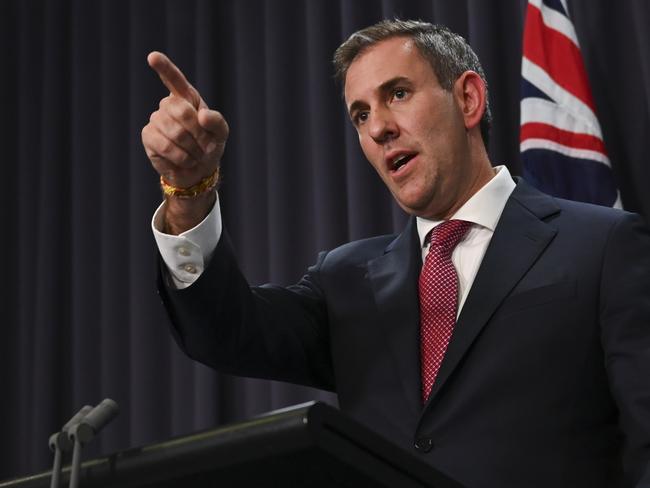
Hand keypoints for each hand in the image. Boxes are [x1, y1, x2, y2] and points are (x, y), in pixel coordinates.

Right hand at [142, 52, 228, 232]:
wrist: (198, 170)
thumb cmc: (209, 146)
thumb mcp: (221, 133)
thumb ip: (217, 121)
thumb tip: (202, 115)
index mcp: (187, 98)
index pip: (175, 79)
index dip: (165, 68)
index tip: (153, 57)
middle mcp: (169, 105)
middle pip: (180, 110)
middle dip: (197, 132)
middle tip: (205, 146)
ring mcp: (156, 119)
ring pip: (174, 131)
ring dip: (191, 148)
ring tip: (195, 154)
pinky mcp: (148, 136)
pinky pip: (165, 145)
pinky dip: (180, 156)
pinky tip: (184, 160)